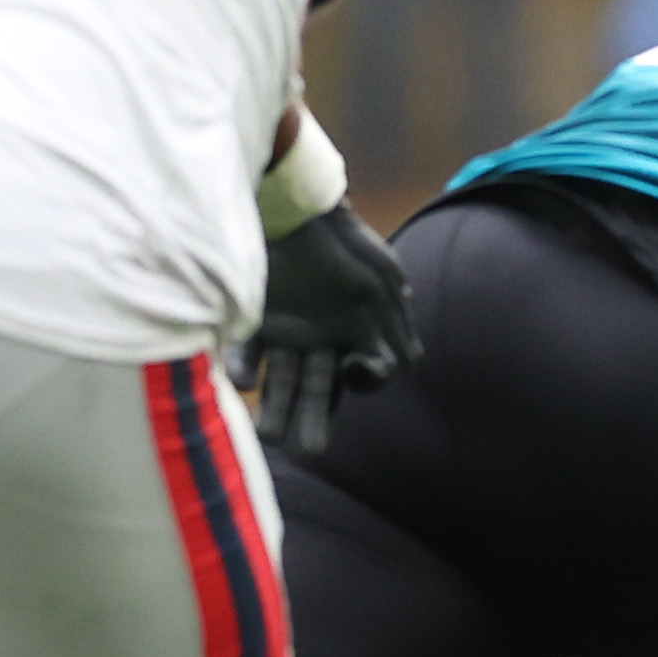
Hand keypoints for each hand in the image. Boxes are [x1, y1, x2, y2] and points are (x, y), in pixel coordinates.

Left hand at [250, 201, 416, 454]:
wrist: (292, 204)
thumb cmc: (344, 240)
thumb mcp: (382, 275)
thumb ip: (397, 318)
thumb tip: (412, 362)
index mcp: (358, 332)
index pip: (366, 373)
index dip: (366, 378)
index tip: (357, 364)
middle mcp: (321, 342)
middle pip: (319, 391)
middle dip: (313, 421)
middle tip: (309, 452)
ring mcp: (285, 333)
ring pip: (282, 382)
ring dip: (276, 410)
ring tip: (270, 436)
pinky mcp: (251, 321)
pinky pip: (248, 353)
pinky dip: (245, 368)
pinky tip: (245, 379)